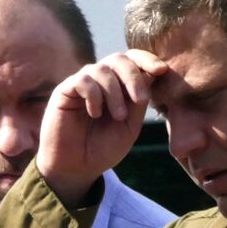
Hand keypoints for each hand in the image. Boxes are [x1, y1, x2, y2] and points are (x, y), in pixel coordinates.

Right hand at [37, 50, 165, 205]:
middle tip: (141, 100)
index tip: (161, 70)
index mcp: (119, 86)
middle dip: (134, 76)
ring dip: (115, 93)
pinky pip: (83, 80)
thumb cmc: (103, 148)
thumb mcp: (130, 126)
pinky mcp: (65, 91)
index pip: (133, 60)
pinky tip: (94, 113)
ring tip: (118, 117)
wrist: (77, 168)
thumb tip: (153, 74)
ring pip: (102, 69)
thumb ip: (139, 102)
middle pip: (119, 59)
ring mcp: (82, 84)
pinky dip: (94, 95)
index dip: (147, 59)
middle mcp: (100, 81)